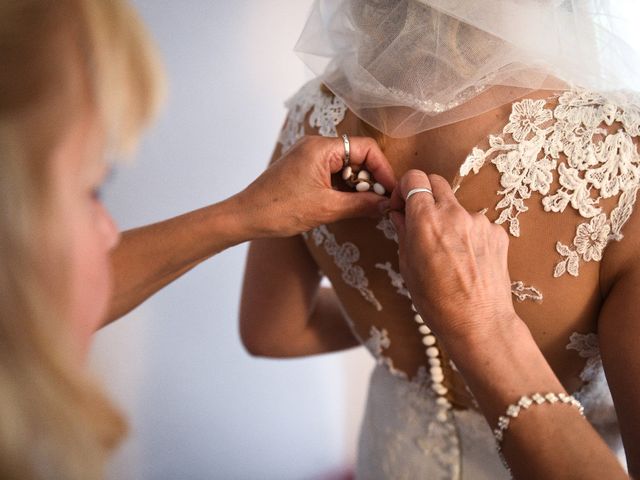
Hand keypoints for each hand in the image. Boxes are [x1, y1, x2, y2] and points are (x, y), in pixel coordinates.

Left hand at [236, 135, 395, 236]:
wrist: (245, 217)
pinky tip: (347, 205)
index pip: (366, 149)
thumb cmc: (279, 210)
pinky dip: (343, 188)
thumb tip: (385, 205)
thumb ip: (361, 205)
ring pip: (345, 166)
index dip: (382, 170)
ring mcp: (308, 157)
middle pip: (357, 156)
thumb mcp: (326, 209)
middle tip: (378, 203)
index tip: (390, 192)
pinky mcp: (303, 169)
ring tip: (363, 207)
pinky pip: (332, 173)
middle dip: (371, 179)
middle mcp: (315, 146)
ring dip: (357, 186)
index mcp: (321, 148)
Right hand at [389, 169, 520, 345]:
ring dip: (448, 219)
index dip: (405, 188)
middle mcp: (454, 213)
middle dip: (425, 195)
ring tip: (447, 251)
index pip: (414, 178)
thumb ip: (403, 233)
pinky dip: (468, 235)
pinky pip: (476, 224)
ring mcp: (479, 222)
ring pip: (457, 206)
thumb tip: (399, 215)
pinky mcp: (497, 233)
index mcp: (426, 220)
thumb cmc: (437, 302)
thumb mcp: (408, 267)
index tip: (403, 204)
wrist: (478, 323)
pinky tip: (466, 260)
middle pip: (437, 182)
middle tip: (421, 219)